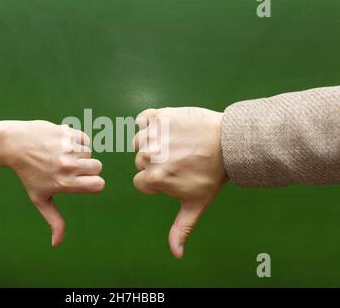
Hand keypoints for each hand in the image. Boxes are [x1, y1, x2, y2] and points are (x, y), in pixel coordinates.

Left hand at [0, 120, 104, 246]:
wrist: (14, 145)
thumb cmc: (28, 174)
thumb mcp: (40, 198)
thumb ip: (54, 220)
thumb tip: (56, 244)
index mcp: (64, 183)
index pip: (98, 185)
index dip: (92, 183)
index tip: (81, 181)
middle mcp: (67, 166)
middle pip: (97, 167)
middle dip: (87, 167)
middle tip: (69, 167)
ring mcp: (67, 148)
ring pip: (89, 152)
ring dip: (79, 153)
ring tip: (60, 154)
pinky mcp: (66, 132)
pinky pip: (84, 138)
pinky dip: (76, 140)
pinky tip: (61, 143)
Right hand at [133, 107, 226, 257]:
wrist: (229, 142)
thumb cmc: (213, 175)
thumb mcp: (196, 203)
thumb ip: (181, 228)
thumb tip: (176, 254)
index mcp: (154, 179)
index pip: (141, 182)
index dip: (158, 181)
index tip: (176, 174)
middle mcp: (149, 156)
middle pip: (140, 162)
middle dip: (155, 162)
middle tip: (179, 159)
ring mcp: (153, 134)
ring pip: (140, 141)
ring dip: (152, 142)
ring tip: (175, 143)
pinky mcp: (160, 115)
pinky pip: (143, 119)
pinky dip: (150, 122)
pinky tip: (166, 127)